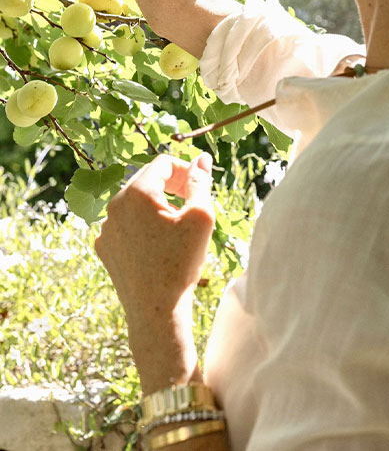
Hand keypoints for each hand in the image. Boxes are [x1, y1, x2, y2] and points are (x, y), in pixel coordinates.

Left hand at [94, 153, 215, 328]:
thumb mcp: (201, 216)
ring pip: (136, 202)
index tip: (199, 189)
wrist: (156, 311)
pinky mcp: (105, 247)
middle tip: (192, 206)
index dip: (185, 171)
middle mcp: (114, 206)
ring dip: (157, 206)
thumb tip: (202, 158)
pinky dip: (143, 225)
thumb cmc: (181, 262)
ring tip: (177, 228)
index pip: (163, 163)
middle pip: (147, 180)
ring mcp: (105, 228)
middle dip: (172, 187)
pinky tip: (159, 245)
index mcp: (136, 193)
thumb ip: (200, 181)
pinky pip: (126, 223)